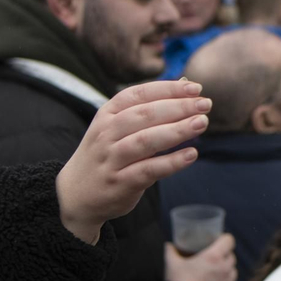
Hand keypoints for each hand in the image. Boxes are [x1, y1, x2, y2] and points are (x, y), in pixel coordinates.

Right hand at [56, 81, 208, 244]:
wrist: (75, 195)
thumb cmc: (106, 155)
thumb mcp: (116, 127)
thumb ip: (148, 109)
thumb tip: (185, 85)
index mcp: (106, 115)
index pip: (138, 95)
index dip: (167, 89)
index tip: (195, 88)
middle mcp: (106, 134)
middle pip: (144, 115)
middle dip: (177, 107)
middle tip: (205, 104)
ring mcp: (111, 159)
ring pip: (146, 141)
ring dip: (176, 131)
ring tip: (201, 123)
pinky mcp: (119, 183)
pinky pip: (148, 170)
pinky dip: (171, 162)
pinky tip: (191, 154)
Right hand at [165, 235, 237, 280]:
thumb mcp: (171, 264)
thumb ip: (170, 251)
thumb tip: (168, 245)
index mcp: (214, 257)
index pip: (229, 240)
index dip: (223, 239)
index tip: (217, 241)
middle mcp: (225, 269)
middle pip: (231, 256)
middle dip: (223, 255)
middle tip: (212, 259)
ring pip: (233, 272)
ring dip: (226, 270)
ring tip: (214, 273)